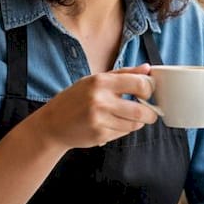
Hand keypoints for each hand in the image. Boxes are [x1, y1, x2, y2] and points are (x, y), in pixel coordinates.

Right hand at [28, 64, 157, 149]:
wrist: (52, 124)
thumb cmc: (75, 99)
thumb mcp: (95, 80)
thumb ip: (124, 74)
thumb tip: (147, 68)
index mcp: (100, 81)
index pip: (139, 84)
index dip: (150, 89)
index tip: (148, 92)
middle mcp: (100, 100)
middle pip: (141, 110)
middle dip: (151, 113)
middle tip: (150, 112)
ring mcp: (99, 120)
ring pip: (134, 124)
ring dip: (137, 122)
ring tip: (129, 117)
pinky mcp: (99, 135)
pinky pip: (123, 133)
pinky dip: (124, 129)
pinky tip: (113, 124)